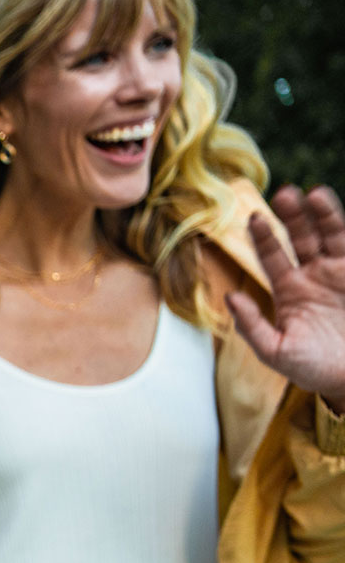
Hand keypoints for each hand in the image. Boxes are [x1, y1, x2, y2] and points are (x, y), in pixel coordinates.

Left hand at [226, 185, 344, 411]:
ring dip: (322, 214)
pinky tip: (334, 212)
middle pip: (301, 237)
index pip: (272, 256)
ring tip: (313, 194)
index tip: (255, 218)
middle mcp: (313, 276)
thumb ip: (251, 326)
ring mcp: (339, 274)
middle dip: (293, 216)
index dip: (264, 237)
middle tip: (284, 194)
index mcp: (289, 290)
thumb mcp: (275, 351)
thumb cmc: (314, 369)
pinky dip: (343, 229)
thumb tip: (229, 297)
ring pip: (330, 236)